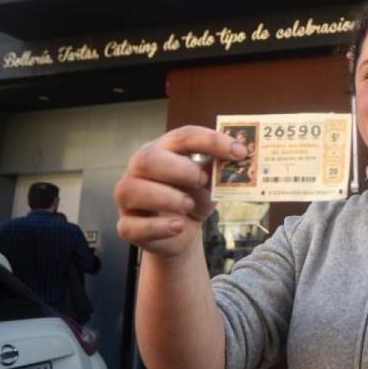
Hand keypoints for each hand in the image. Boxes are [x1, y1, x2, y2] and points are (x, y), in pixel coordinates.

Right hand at [114, 126, 245, 257]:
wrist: (180, 232)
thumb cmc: (193, 198)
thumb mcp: (210, 183)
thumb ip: (220, 170)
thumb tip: (240, 157)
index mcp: (163, 150)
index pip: (183, 136)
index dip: (211, 141)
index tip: (240, 152)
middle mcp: (140, 169)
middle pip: (147, 158)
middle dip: (179, 169)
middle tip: (202, 180)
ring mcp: (129, 198)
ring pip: (131, 190)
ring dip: (166, 197)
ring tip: (188, 205)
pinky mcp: (127, 226)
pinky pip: (130, 226)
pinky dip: (158, 227)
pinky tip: (178, 226)